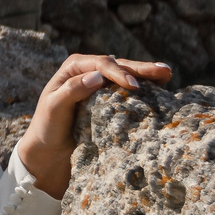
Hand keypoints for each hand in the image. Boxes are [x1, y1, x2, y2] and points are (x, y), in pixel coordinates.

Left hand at [13, 54, 173, 200]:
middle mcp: (89, 71)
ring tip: (167, 73)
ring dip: (147, 74)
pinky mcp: (109, 99)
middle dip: (141, 68)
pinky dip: (145, 88)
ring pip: (127, 75)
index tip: (134, 86)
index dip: (119, 73)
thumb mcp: (54, 108)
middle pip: (118, 65)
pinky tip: (161, 87)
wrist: (49, 149)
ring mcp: (101, 84)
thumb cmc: (48, 127)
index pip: (101, 65)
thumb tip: (97, 77)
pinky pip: (128, 90)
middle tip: (164, 70)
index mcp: (74, 68)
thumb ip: (72, 91)